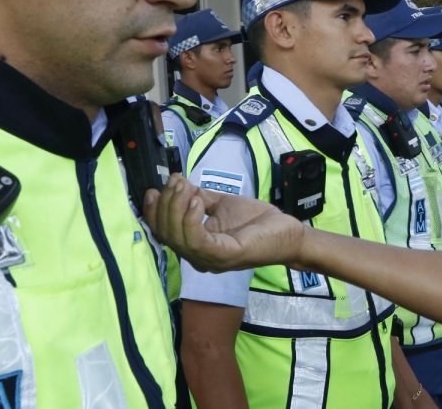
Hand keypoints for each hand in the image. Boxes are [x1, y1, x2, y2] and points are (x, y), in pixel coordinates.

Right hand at [143, 178, 304, 272]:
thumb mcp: (222, 205)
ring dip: (176, 208)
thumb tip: (178, 182)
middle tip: (175, 181)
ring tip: (185, 187)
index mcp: (195, 246)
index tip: (156, 187)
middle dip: (165, 204)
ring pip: (177, 238)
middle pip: (165, 234)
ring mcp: (211, 259)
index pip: (163, 232)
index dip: (154, 211)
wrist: (287, 232)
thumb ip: (200, 197)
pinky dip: (191, 220)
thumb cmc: (257, 222)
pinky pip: (198, 241)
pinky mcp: (225, 256)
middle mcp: (198, 257)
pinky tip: (197, 201)